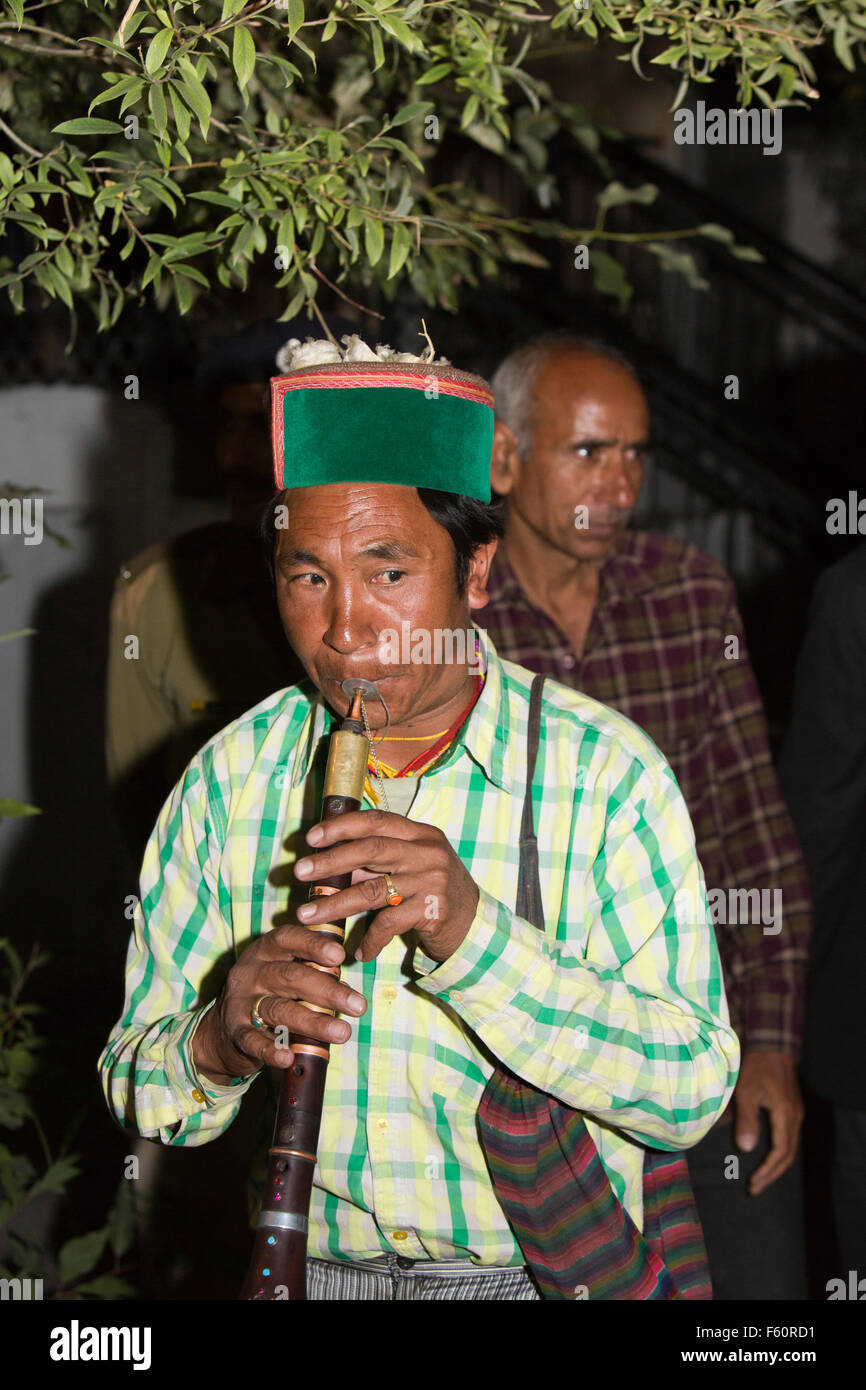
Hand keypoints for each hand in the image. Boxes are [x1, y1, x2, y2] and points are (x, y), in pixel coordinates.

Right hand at [192, 923, 367, 1082]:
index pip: (287, 939)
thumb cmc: (266, 996)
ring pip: (279, 1009)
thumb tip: (346, 988)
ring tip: (342, 1033)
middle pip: (290, 976)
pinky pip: (253, 1040)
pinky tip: (288, 1057)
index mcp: (265, 951)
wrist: (221, 1031)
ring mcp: (240, 1002)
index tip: (339, 955)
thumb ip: (312, 975)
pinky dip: (270, 1050)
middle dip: (327, 991)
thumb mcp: (283, 976)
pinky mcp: (234, 1032)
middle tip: (358, 1005)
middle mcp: (251, 972)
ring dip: (313, 1022)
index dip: (313, 944)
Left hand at [293, 808, 479, 963]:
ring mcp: (432, 879)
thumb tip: (328, 865)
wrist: (475, 926)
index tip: (311, 836)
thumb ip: (375, 864)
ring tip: (307, 915)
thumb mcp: (409, 868)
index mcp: (420, 833)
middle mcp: (427, 851)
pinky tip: (359, 953)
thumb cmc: (433, 892)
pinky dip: (370, 940)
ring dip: (335, 904)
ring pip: (372, 890)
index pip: (376, 820)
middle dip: (330, 861)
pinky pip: (389, 924)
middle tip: (299, 873)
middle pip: (370, 849)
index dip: (341, 826)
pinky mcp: (433, 909)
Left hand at [733, 1050, 802, 1195]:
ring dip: (777, 1166)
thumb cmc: (755, 1067)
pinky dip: (780, 1153)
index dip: (767, 1171)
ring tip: (761, 1179)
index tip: (753, 1183)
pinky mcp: (792, 1110)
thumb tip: (747, 1149)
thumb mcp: (745, 1091)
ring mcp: (796, 1114)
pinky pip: (789, 1139)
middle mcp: (795, 1118)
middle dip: (772, 1174)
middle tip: (755, 1188)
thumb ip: (747, 1120)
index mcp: (785, 1115)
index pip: (780, 1152)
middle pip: (788, 1155)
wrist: (771, 1046)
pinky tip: (768, 1158)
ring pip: (791, 1148)